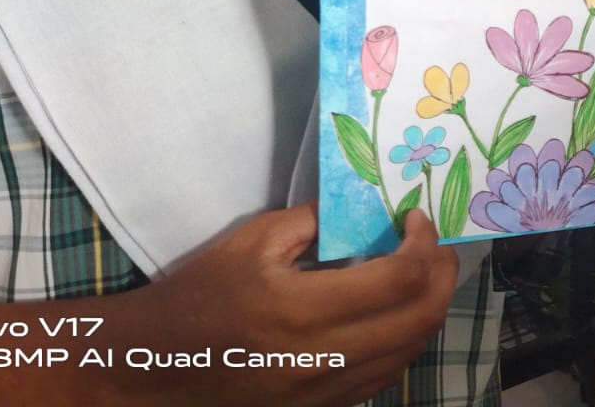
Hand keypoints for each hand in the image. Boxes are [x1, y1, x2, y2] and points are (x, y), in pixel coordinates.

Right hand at [130, 203, 456, 405]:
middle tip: (436, 245)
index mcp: (301, 309)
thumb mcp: (251, 240)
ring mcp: (323, 393)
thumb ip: (315, 220)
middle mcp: (320, 358)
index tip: (416, 218)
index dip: (423, 242)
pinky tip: (396, 315)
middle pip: (419, 319)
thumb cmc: (199, 293)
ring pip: (409, 352)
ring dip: (429, 309)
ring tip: (424, 275)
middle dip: (442, 275)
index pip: (398, 279)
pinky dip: (404, 341)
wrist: (152, 365)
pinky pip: (384, 377)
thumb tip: (367, 207)